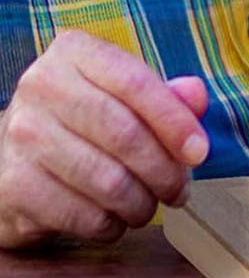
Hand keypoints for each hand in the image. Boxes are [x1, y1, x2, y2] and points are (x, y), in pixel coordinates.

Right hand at [0, 30, 209, 250]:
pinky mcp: (12, 184)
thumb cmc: (80, 121)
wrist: (9, 156)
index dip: (175, 120)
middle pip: (124, 133)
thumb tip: (196, 95)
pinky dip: (109, 225)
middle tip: (179, 190)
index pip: (135, 82)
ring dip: (140, 203)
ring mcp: (22, 135)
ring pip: (107, 180)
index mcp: (74, 52)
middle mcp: (42, 86)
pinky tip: (113, 220)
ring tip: (148, 206)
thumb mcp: (119, 95)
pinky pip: (81, 215)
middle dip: (164, 170)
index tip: (200, 152)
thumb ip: (163, 94)